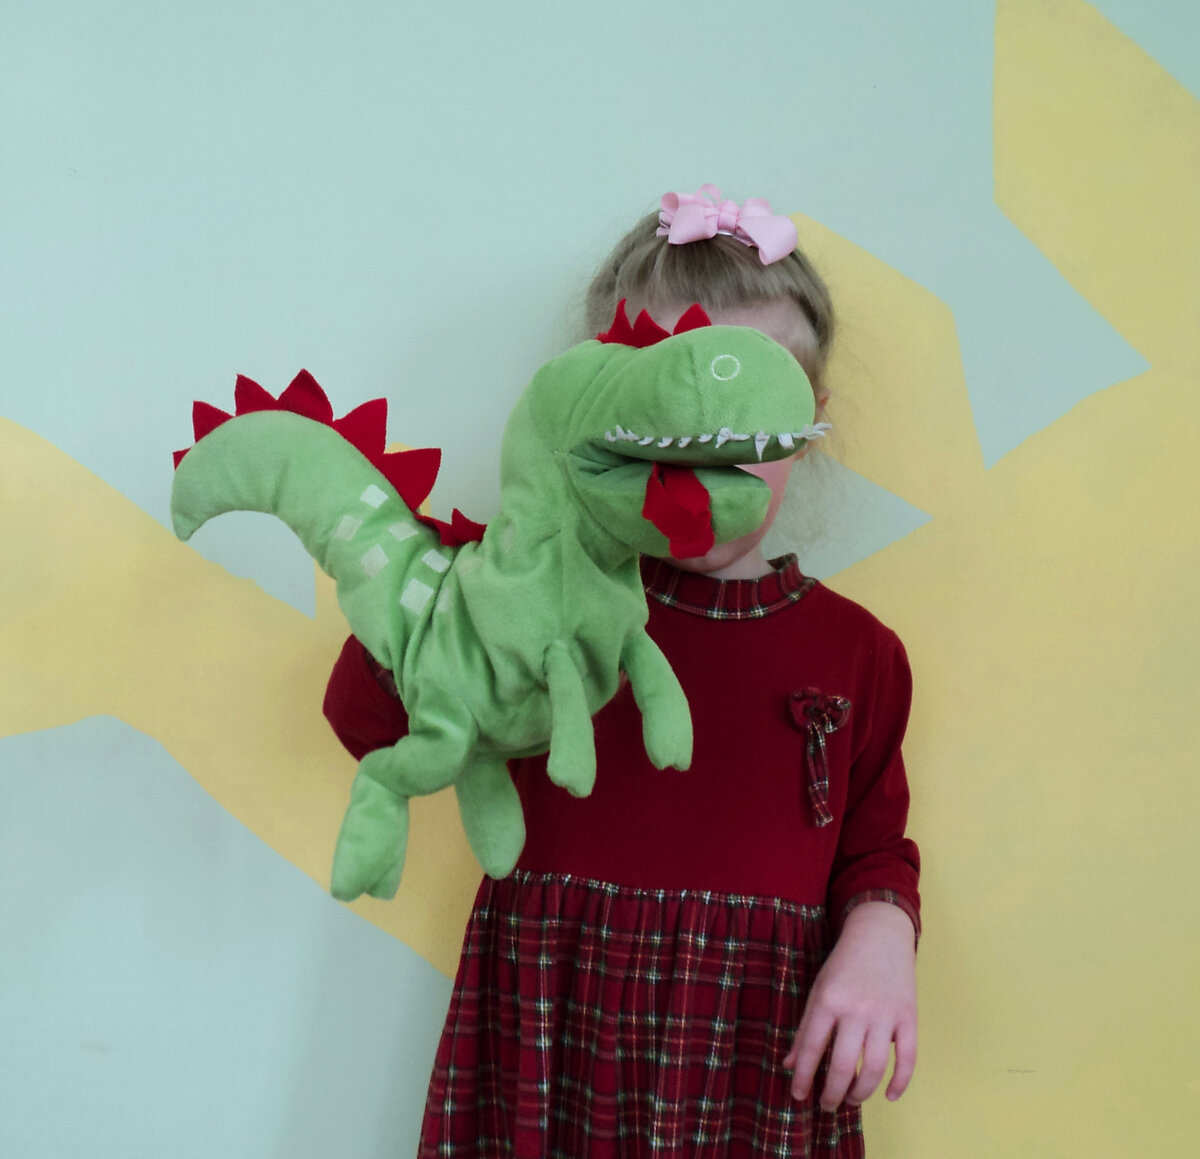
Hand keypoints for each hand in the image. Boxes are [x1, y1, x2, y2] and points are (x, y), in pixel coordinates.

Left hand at [783, 901, 916, 1110]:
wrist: (880, 935)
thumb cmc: (844, 965)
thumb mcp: (818, 990)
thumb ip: (806, 1028)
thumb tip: (789, 1065)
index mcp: (829, 1000)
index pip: (811, 1047)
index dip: (803, 1076)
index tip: (799, 1095)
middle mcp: (856, 1009)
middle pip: (843, 1065)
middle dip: (832, 1093)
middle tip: (827, 1105)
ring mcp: (886, 1014)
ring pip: (874, 1067)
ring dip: (861, 1092)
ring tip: (851, 1098)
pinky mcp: (909, 1017)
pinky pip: (908, 1058)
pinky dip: (900, 1082)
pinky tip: (888, 1095)